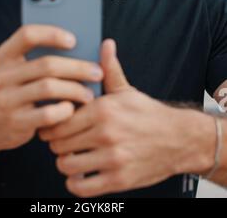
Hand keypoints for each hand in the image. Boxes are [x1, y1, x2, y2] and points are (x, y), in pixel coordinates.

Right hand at [0, 25, 103, 153]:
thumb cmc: (15, 90)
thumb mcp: (17, 70)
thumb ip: (38, 58)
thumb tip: (81, 50)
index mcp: (4, 56)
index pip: (27, 35)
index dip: (52, 34)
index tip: (74, 40)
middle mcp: (2, 75)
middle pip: (46, 65)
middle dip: (77, 68)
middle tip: (97, 72)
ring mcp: (7, 99)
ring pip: (49, 88)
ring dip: (75, 90)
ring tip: (90, 94)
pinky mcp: (15, 122)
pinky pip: (47, 114)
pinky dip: (65, 110)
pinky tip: (73, 109)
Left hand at [38, 39, 183, 196]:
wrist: (179, 139)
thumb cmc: (148, 114)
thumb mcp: (127, 90)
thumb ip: (110, 68)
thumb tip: (106, 44)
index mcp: (103, 109)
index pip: (59, 118)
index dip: (52, 122)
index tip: (53, 124)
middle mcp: (106, 133)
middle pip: (58, 143)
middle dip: (56, 143)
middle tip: (60, 141)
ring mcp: (112, 158)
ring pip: (66, 165)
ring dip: (64, 163)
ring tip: (71, 157)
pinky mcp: (118, 180)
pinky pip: (82, 188)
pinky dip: (75, 184)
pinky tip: (80, 174)